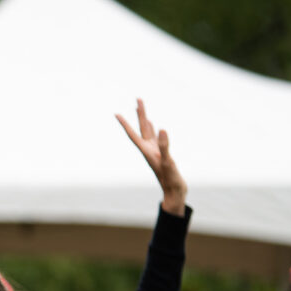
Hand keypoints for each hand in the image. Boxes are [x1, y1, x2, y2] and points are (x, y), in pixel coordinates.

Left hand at [116, 99, 186, 214]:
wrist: (174, 192)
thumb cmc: (170, 179)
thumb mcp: (168, 161)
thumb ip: (164, 146)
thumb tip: (161, 129)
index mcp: (147, 151)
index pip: (133, 134)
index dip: (125, 124)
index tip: (116, 114)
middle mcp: (149, 149)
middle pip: (141, 128)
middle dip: (140, 113)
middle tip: (138, 99)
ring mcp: (155, 151)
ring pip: (148, 132)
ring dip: (145, 120)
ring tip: (141, 108)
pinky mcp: (162, 154)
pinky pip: (156, 138)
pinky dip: (154, 130)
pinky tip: (154, 127)